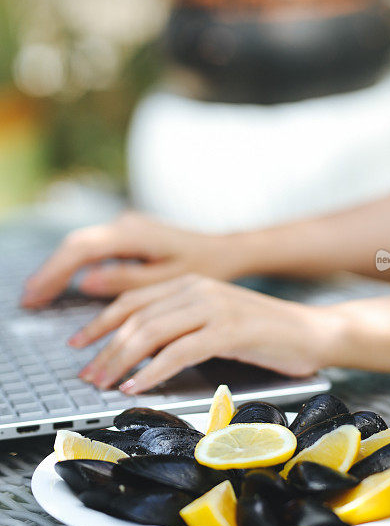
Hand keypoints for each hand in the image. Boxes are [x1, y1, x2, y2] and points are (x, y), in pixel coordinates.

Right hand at [21, 212, 244, 307]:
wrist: (225, 251)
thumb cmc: (205, 266)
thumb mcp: (169, 280)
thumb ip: (127, 280)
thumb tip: (86, 283)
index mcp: (134, 233)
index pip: (81, 249)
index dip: (55, 272)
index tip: (36, 295)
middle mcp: (125, 224)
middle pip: (75, 245)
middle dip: (50, 272)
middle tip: (29, 300)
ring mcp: (126, 227)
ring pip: (82, 246)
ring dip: (60, 269)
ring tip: (39, 296)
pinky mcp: (128, 235)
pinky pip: (94, 249)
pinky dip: (76, 266)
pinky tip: (66, 285)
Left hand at [70, 275, 341, 393]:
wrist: (312, 332)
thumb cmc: (263, 334)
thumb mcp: (214, 322)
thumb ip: (180, 327)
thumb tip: (136, 351)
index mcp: (190, 283)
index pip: (132, 300)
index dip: (99, 322)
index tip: (78, 346)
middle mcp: (197, 288)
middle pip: (135, 316)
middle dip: (104, 348)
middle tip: (86, 375)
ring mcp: (214, 306)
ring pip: (151, 331)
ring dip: (121, 361)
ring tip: (104, 384)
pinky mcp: (230, 329)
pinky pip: (180, 351)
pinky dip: (153, 371)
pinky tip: (138, 387)